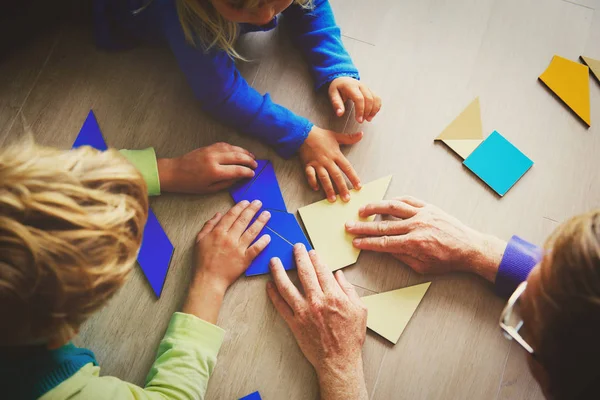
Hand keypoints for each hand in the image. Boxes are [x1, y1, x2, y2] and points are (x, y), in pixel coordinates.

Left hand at [157, 142, 256, 193]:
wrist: (174, 172)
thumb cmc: (190, 184)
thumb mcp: (209, 189)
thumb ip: (226, 183)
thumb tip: (239, 178)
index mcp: (215, 172)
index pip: (237, 170)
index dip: (247, 172)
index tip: (252, 174)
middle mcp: (214, 159)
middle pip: (237, 156)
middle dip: (249, 160)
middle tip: (255, 164)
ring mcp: (211, 151)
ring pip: (232, 148)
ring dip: (244, 152)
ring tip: (251, 156)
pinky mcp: (208, 147)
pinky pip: (224, 145)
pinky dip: (233, 147)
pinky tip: (238, 151)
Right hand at [182, 200, 270, 323]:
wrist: (208, 279)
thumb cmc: (202, 260)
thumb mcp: (200, 239)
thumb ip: (209, 225)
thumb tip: (219, 214)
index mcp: (218, 232)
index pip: (231, 215)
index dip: (240, 207)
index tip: (246, 202)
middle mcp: (229, 238)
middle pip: (243, 220)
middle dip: (252, 210)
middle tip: (259, 203)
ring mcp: (238, 249)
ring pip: (252, 232)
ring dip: (260, 221)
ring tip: (267, 214)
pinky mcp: (245, 259)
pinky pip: (256, 249)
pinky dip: (262, 242)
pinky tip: (268, 236)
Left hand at [267, 244, 367, 399]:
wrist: (338, 361)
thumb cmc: (351, 337)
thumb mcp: (359, 310)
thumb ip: (349, 290)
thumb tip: (339, 275)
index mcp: (334, 296)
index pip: (322, 270)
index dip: (315, 258)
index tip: (311, 251)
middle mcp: (317, 301)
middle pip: (304, 272)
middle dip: (298, 256)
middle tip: (294, 247)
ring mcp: (303, 312)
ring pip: (287, 286)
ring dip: (278, 271)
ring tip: (274, 261)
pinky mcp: (294, 322)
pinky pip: (280, 305)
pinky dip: (273, 294)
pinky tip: (269, 285)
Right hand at [299, 126, 361, 202]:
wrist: (304, 133)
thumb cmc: (320, 135)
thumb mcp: (336, 136)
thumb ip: (349, 138)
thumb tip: (361, 134)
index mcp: (335, 154)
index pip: (347, 168)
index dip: (353, 177)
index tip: (358, 187)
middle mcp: (327, 161)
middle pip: (336, 176)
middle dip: (342, 188)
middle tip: (346, 199)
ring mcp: (317, 164)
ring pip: (324, 178)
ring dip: (328, 189)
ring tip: (332, 199)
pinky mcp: (308, 165)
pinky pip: (310, 175)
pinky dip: (312, 182)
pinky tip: (316, 189)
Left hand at [329, 77, 381, 122]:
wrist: (343, 79)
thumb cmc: (338, 87)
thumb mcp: (333, 94)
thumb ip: (337, 103)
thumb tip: (340, 114)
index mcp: (351, 86)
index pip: (359, 98)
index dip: (360, 110)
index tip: (358, 120)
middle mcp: (361, 86)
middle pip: (369, 99)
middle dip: (367, 112)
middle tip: (361, 121)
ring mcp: (367, 88)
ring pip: (375, 98)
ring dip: (373, 110)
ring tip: (368, 119)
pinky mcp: (370, 91)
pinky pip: (377, 98)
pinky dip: (377, 107)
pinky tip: (372, 114)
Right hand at [345, 196, 506, 281]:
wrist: (469, 247)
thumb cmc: (447, 260)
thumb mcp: (422, 267)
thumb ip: (402, 256)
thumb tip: (385, 248)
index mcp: (414, 244)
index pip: (383, 242)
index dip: (367, 243)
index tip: (356, 242)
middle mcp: (416, 226)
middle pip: (382, 225)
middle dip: (363, 227)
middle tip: (349, 226)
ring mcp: (422, 214)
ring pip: (393, 207)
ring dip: (375, 207)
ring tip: (362, 210)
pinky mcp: (429, 207)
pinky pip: (408, 200)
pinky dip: (395, 200)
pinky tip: (386, 202)